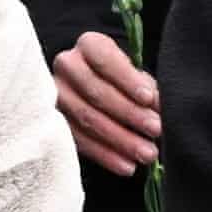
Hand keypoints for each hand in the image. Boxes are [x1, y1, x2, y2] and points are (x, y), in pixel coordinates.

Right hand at [51, 31, 157, 176]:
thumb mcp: (134, 75)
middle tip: (156, 130)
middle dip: (129, 113)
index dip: (127, 79)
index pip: (105, 59)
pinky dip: (105, 155)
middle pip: (96, 91)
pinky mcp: (54, 121)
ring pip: (86, 118)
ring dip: (120, 138)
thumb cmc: (122, 80)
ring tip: (146, 153)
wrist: (94, 89)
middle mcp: (67, 66)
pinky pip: (79, 140)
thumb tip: (157, 110)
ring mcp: (56, 94)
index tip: (149, 98)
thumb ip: (145, 88)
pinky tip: (127, 166)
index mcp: (89, 45)